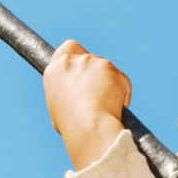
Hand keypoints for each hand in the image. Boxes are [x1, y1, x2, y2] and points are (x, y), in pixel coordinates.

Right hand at [44, 39, 130, 168]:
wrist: (89, 127)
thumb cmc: (73, 127)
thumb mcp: (59, 109)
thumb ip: (67, 94)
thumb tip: (76, 99)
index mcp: (54, 71)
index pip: (66, 50)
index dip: (77, 57)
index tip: (84, 68)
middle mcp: (71, 61)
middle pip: (88, 56)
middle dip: (97, 70)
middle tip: (102, 89)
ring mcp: (91, 62)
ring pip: (106, 69)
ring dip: (110, 84)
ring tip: (107, 107)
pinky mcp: (109, 67)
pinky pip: (121, 79)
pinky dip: (123, 92)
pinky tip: (118, 107)